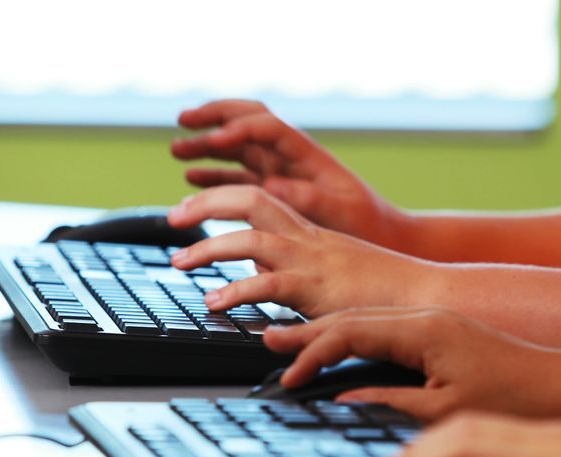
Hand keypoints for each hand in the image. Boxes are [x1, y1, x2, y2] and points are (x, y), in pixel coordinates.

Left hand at [168, 185, 429, 317]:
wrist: (431, 298)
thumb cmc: (387, 294)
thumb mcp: (333, 276)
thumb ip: (293, 273)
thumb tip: (259, 278)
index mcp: (312, 233)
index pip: (261, 199)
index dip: (222, 197)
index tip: (191, 209)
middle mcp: (309, 239)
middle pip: (250, 200)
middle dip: (206, 203)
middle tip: (171, 217)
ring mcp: (314, 261)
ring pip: (252, 238)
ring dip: (209, 246)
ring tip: (179, 262)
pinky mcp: (318, 288)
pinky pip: (269, 283)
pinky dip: (236, 291)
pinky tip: (215, 301)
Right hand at [171, 100, 409, 245]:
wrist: (384, 236)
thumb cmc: (366, 224)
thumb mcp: (340, 211)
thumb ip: (305, 197)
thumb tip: (270, 185)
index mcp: (306, 154)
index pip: (266, 126)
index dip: (238, 129)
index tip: (214, 140)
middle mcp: (289, 156)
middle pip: (246, 121)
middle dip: (213, 117)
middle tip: (183, 120)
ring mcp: (280, 171)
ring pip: (236, 149)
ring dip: (206, 146)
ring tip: (176, 150)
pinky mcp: (274, 192)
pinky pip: (237, 178)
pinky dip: (214, 176)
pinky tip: (191, 178)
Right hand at [264, 307, 560, 419]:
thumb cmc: (513, 397)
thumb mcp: (444, 409)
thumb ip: (388, 400)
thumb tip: (343, 400)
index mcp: (422, 330)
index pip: (350, 334)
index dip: (313, 354)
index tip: (289, 376)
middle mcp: (423, 315)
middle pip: (350, 317)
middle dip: (307, 332)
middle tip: (269, 340)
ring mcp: (431, 318)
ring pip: (364, 317)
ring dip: (326, 329)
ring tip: (289, 337)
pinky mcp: (437, 327)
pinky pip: (382, 324)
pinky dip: (350, 333)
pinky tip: (335, 340)